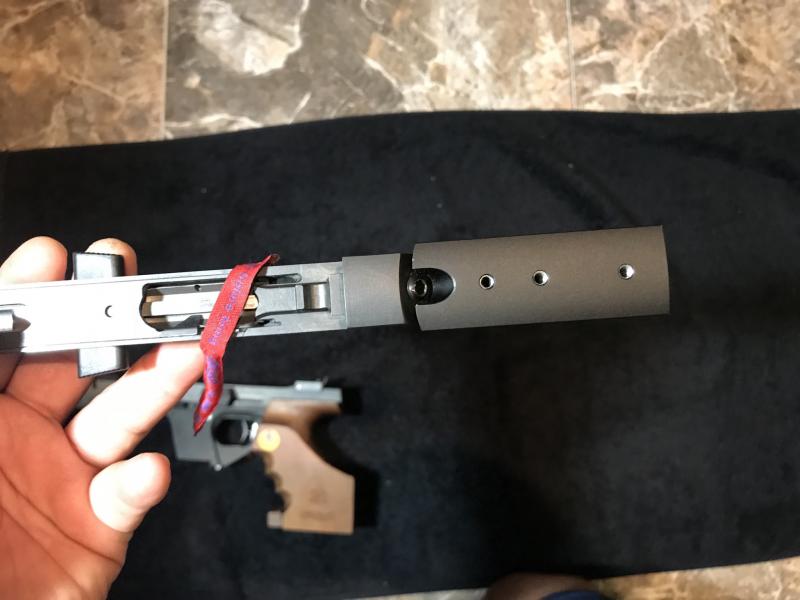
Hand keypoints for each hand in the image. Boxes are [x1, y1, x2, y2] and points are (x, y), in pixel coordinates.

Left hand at [0, 237, 203, 598]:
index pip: (7, 338)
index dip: (30, 295)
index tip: (54, 260)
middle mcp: (18, 441)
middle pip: (73, 365)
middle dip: (109, 324)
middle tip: (139, 298)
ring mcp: (62, 481)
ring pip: (116, 420)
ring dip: (154, 385)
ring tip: (183, 357)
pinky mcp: (97, 528)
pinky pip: (128, 495)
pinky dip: (143, 482)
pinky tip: (143, 473)